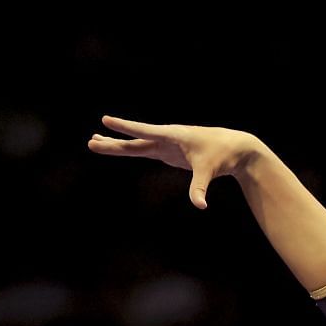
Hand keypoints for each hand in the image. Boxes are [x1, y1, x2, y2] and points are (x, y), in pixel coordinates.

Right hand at [86, 115, 262, 209]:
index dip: (126, 127)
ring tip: (94, 141)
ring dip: (116, 145)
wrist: (235, 148)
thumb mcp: (210, 170)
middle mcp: (166, 138)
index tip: (106, 120)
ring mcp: (166, 145)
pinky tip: (118, 147)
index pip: (145, 131)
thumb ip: (201, 187)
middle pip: (135, 142)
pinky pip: (144, 150)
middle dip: (113, 142)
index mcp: (173, 135)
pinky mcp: (168, 153)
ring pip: (136, 146)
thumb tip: (200, 205)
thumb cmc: (222, 154)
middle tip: (90, 142)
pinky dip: (129, 149)